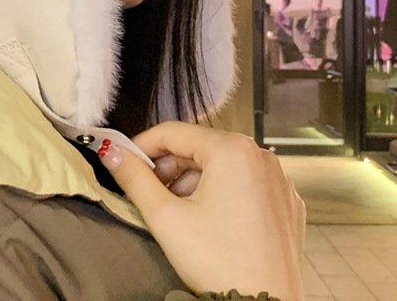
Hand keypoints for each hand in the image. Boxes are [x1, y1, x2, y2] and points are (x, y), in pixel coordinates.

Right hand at [101, 121, 305, 300]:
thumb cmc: (220, 264)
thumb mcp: (165, 217)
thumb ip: (134, 177)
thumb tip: (112, 152)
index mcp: (232, 150)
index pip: (174, 132)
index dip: (143, 145)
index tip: (125, 159)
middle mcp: (260, 156)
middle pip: (199, 147)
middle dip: (169, 168)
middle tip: (146, 191)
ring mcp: (276, 179)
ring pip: (221, 165)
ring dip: (192, 181)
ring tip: (175, 210)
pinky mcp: (284, 201)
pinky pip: (245, 183)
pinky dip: (222, 192)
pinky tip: (207, 219)